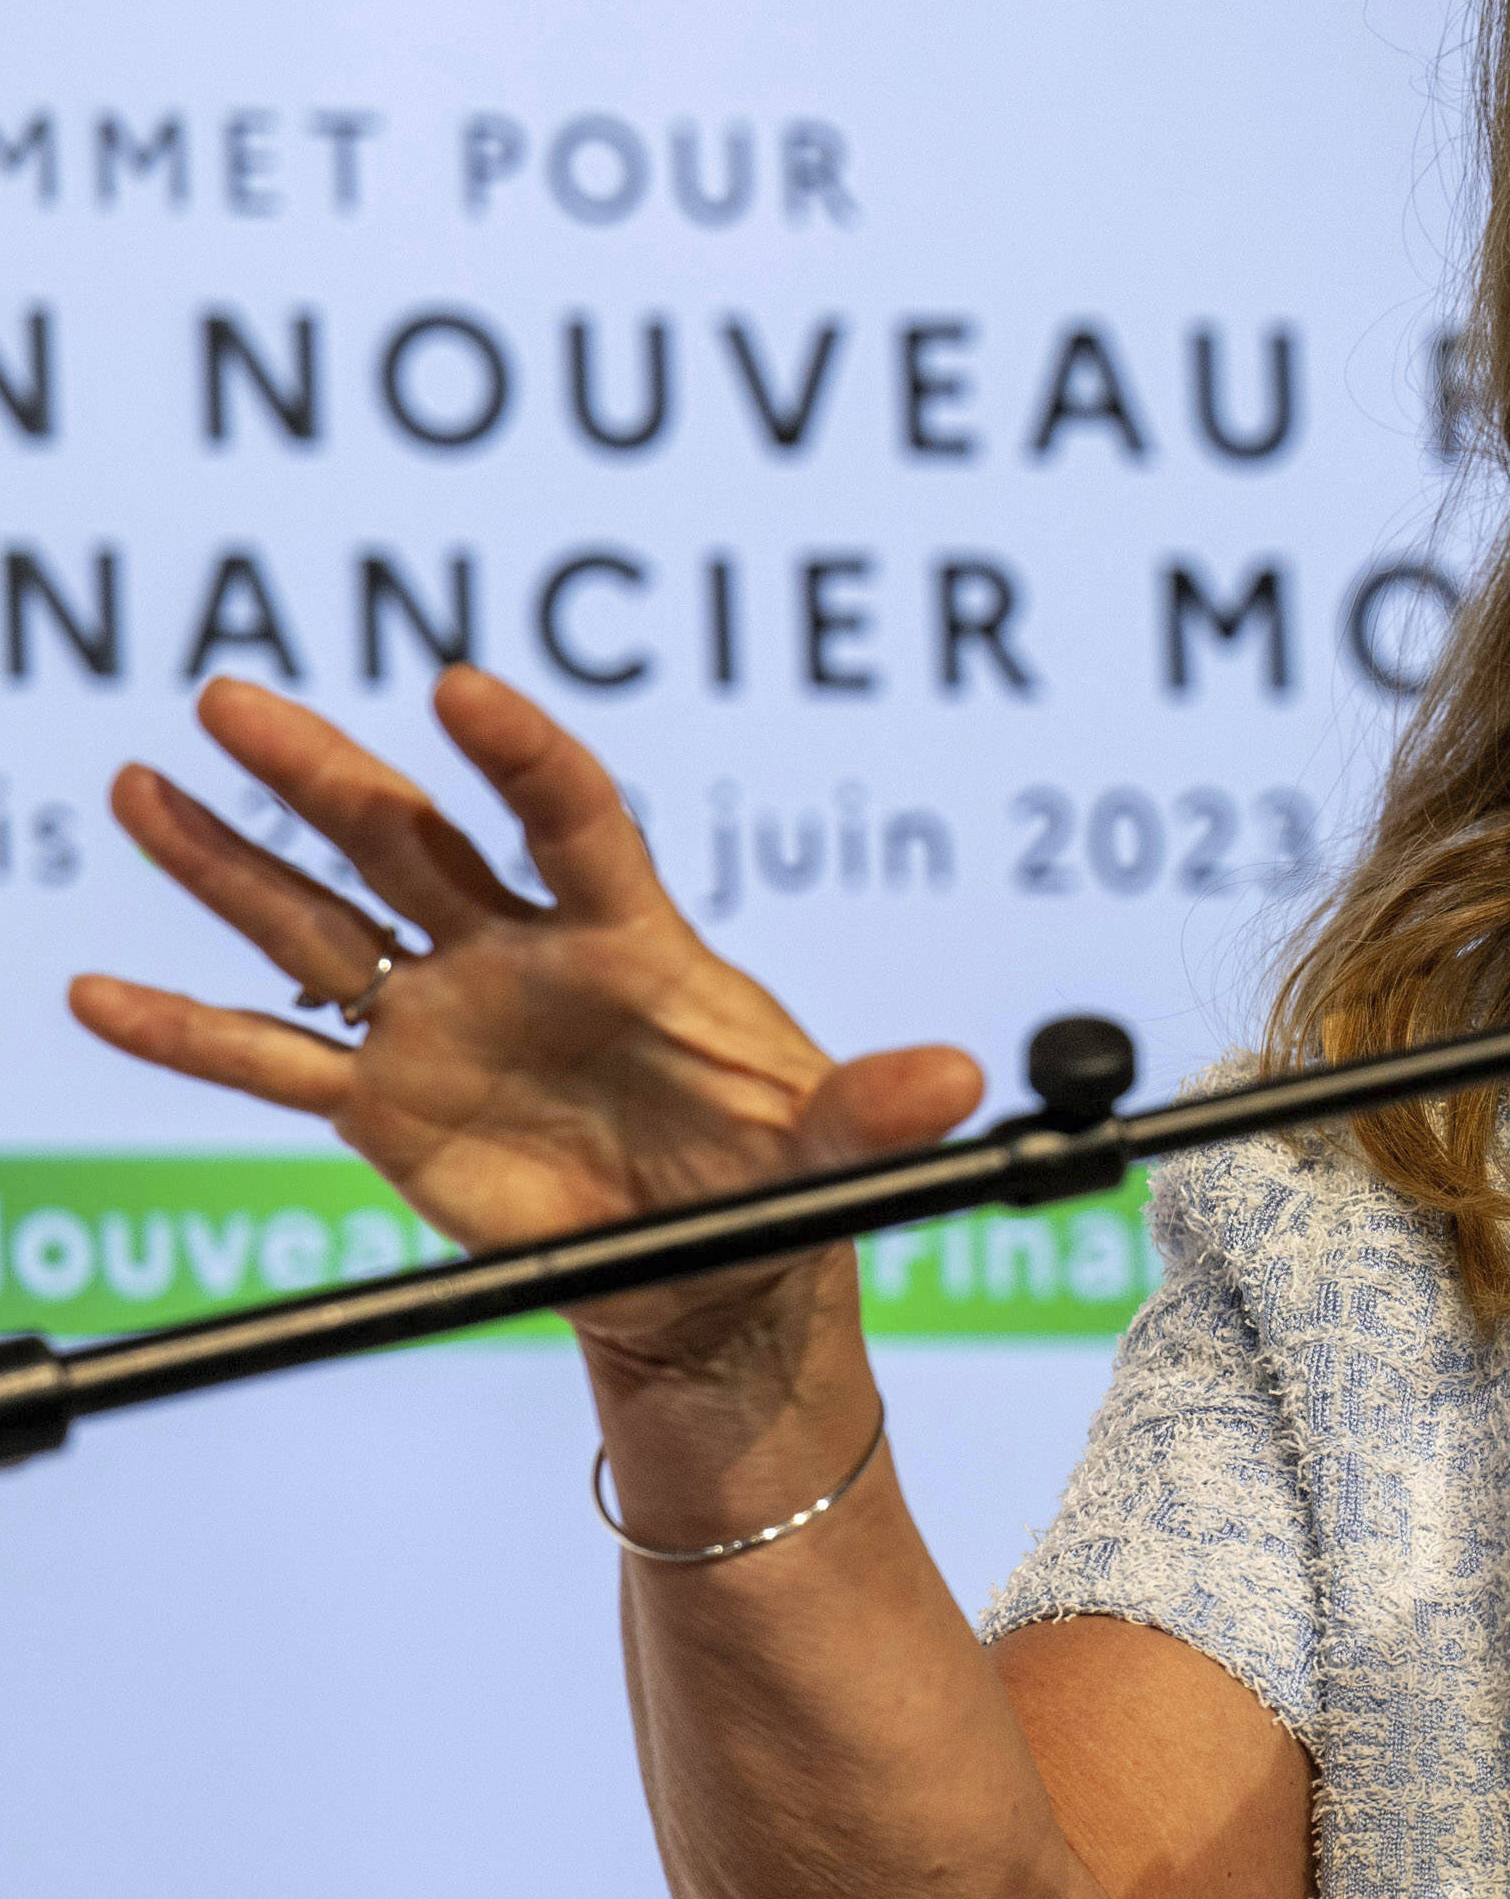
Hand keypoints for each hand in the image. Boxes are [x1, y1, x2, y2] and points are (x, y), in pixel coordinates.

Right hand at [68, 667, 984, 1366]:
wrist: (713, 1276)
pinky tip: (96, 992)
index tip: (460, 688)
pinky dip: (186, 1031)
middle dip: (324, 769)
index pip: (570, 817)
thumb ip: (877, 1107)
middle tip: (231, 694)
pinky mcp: (387, 1107)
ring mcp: (443, 1020)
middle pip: (410, 838)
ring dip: (229, 858)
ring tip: (141, 782)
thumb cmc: (777, 1182)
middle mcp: (520, 955)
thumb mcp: (835, 1148)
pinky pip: (273, 1059)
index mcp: (632, 940)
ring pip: (320, 918)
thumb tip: (958, 1081)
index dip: (520, 754)